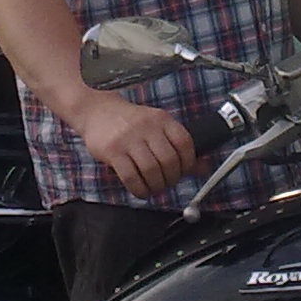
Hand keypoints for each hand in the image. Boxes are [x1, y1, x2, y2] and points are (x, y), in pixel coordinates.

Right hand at [71, 90, 197, 199]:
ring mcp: (129, 138)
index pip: (185, 143)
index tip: (183, 172)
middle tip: (166, 183)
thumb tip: (204, 168)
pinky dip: (139, 189)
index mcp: (161, 119)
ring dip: (156, 186)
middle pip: (169, 160)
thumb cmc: (129, 122)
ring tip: (154, 188)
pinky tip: (140, 190)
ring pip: (151, 170)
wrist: (96, 110)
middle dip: (171, 179)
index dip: (188, 163)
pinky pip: (131, 177)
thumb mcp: (156, 127)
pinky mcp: (113, 151)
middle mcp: (147, 127)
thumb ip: (177, 146)